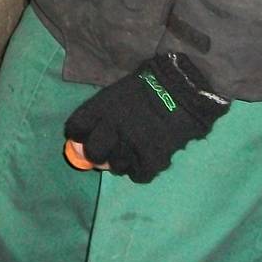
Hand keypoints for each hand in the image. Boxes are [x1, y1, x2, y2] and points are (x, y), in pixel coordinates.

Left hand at [64, 53, 229, 182]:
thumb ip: (101, 113)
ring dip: (121, 162)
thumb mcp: (118, 92)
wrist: (185, 90)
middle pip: (93, 152)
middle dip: (97, 154)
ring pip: (115, 166)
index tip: (84, 136)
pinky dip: (141, 170)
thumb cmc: (150, 86)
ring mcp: (133, 144)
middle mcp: (113, 127)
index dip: (78, 134)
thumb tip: (86, 138)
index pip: (76, 127)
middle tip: (107, 150)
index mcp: (102, 107)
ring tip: (132, 151)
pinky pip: (138, 175)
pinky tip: (147, 158)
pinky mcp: (153, 159)